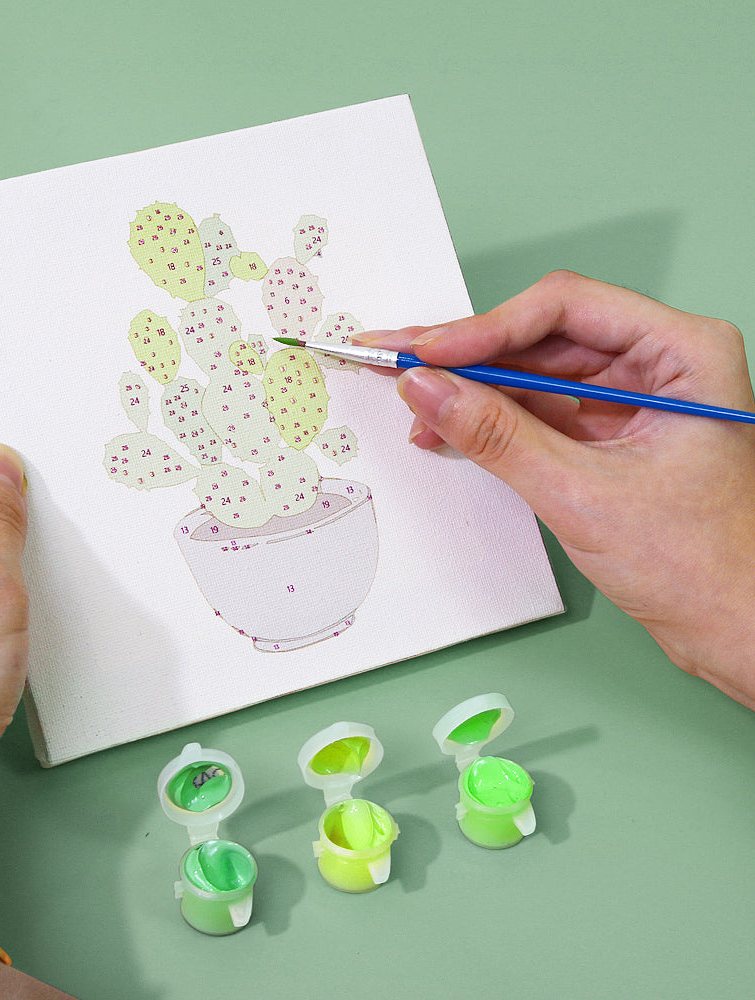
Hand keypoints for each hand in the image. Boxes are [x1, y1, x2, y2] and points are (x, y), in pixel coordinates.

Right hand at [362, 271, 754, 707]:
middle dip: (465, 353)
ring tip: (408, 393)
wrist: (734, 626)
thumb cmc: (704, 565)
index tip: (429, 353)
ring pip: (532, 372)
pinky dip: (488, 419)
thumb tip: (430, 390)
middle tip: (398, 356)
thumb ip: (498, 436)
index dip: (487, 327)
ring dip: (469, 386)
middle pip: (541, 335)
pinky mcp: (605, 434)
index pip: (565, 309)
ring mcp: (629, 399)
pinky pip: (535, 410)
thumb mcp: (583, 494)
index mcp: (681, 353)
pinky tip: (443, 425)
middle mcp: (657, 363)